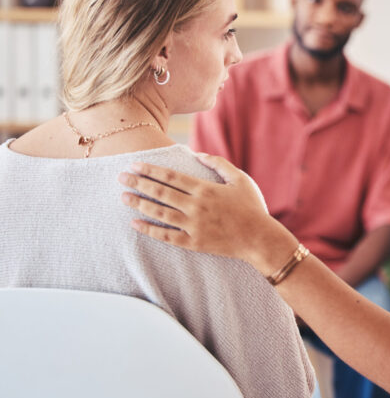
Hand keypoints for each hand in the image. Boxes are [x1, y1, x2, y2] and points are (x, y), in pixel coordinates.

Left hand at [118, 153, 297, 273]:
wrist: (259, 239)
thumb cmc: (252, 207)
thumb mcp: (240, 179)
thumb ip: (218, 164)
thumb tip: (197, 154)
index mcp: (205, 189)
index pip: (171, 177)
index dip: (151, 170)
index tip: (134, 165)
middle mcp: (196, 206)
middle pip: (161, 193)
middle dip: (138, 184)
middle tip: (120, 177)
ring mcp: (193, 226)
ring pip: (160, 213)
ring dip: (139, 204)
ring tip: (123, 197)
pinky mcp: (194, 243)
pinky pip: (167, 236)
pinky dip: (150, 230)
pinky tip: (135, 223)